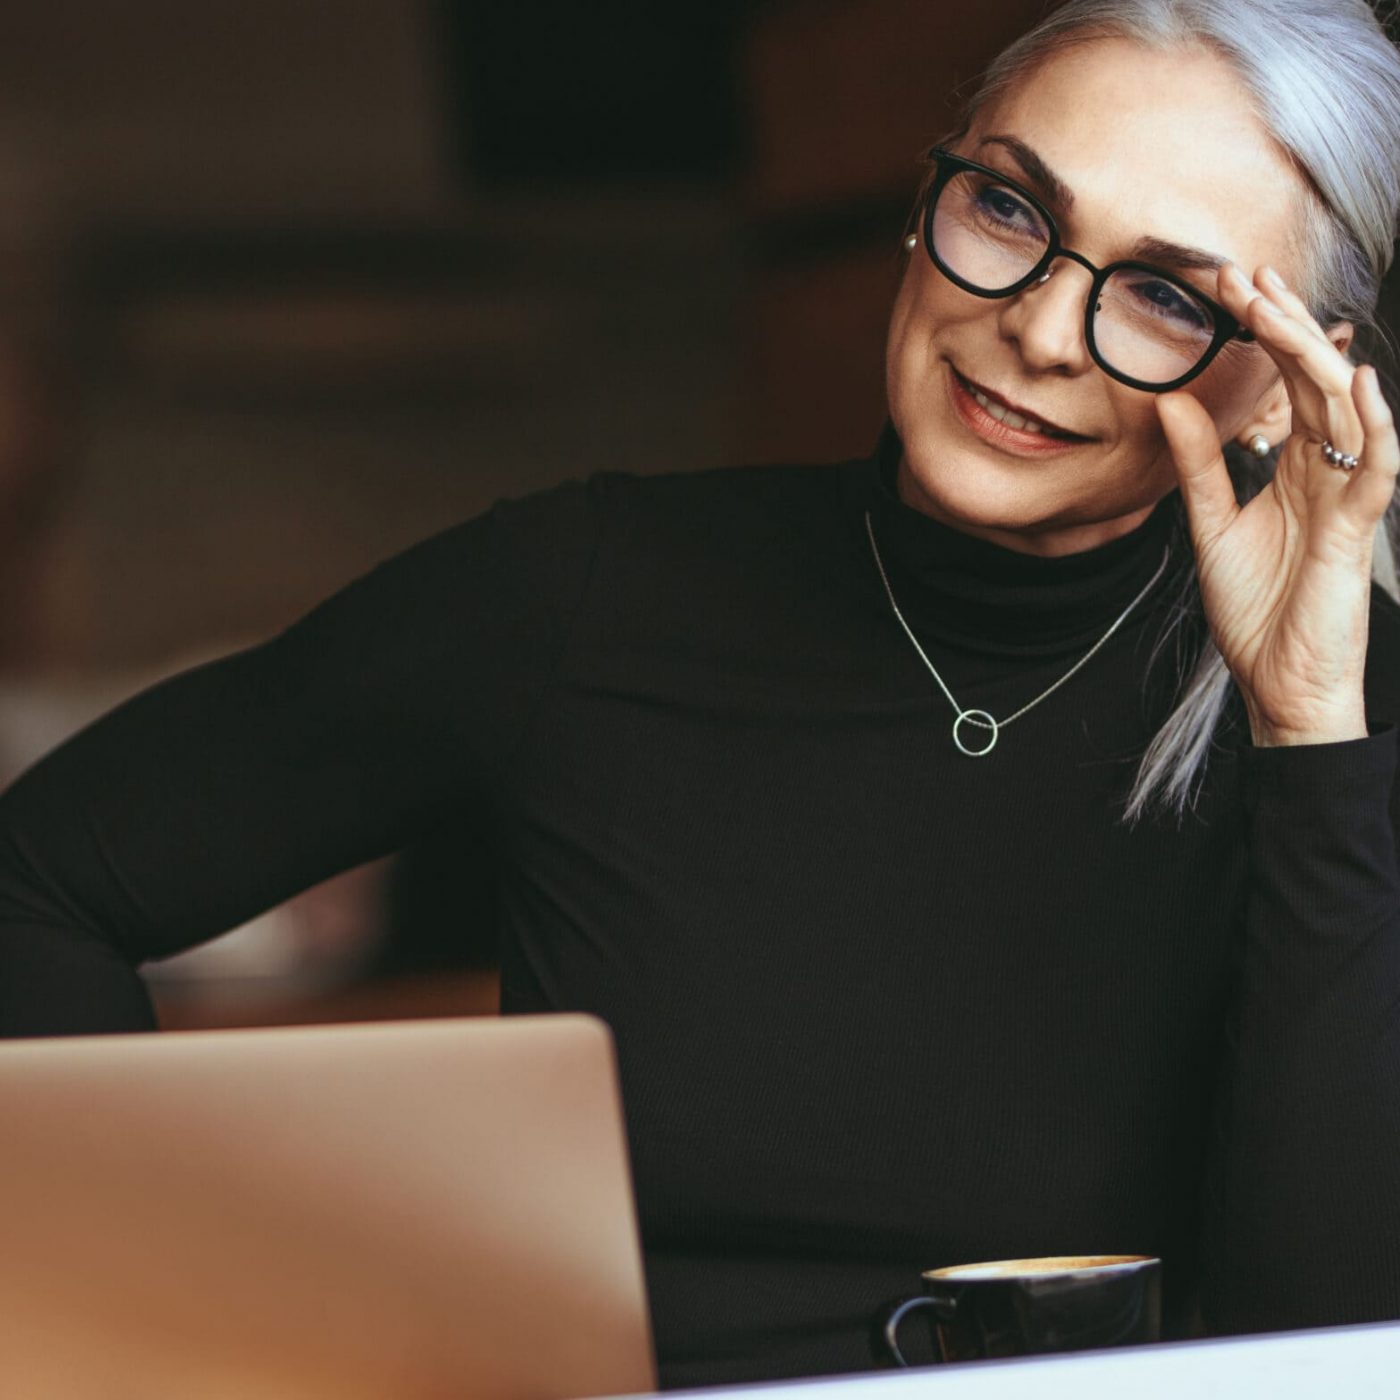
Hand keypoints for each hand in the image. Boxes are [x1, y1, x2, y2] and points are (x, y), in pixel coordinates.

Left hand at [1156, 263, 1397, 746]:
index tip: (1226, 285)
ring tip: (1280, 307)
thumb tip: (1169, 401)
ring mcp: (1347, 494)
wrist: (1279, 680)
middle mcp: (1328, 469)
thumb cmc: (1256, 607)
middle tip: (1245, 273)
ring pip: (1343, 409)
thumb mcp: (1211, 524)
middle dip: (1283, 324)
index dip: (1262, 332)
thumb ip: (1198, 464)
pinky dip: (1375, 425)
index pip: (1284, 383)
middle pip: (1314, 380)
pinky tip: (1360, 381)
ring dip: (1314, 355)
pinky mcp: (1359, 529)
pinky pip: (1377, 468)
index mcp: (1296, 465)